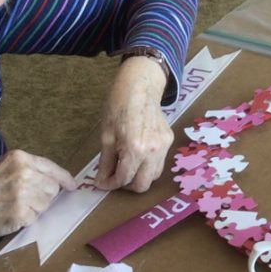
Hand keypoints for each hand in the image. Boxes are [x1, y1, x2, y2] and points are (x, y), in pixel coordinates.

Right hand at [0, 150, 76, 252]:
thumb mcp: (3, 168)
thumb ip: (28, 169)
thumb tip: (55, 180)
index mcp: (20, 158)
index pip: (51, 167)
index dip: (64, 178)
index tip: (72, 185)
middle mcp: (24, 173)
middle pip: (52, 187)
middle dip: (44, 195)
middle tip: (24, 198)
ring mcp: (23, 194)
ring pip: (46, 204)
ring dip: (35, 208)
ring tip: (14, 206)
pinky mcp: (21, 213)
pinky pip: (35, 217)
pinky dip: (26, 219)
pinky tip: (11, 215)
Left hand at [96, 55, 173, 192]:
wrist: (140, 86)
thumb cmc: (118, 106)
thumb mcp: (106, 135)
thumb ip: (105, 162)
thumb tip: (101, 182)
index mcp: (135, 148)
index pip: (124, 178)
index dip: (110, 184)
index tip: (102, 182)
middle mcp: (153, 151)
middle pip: (142, 185)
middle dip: (126, 185)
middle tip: (115, 176)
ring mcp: (164, 146)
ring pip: (153, 176)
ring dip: (139, 177)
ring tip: (126, 165)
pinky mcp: (169, 141)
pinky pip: (159, 163)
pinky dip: (148, 165)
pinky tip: (137, 155)